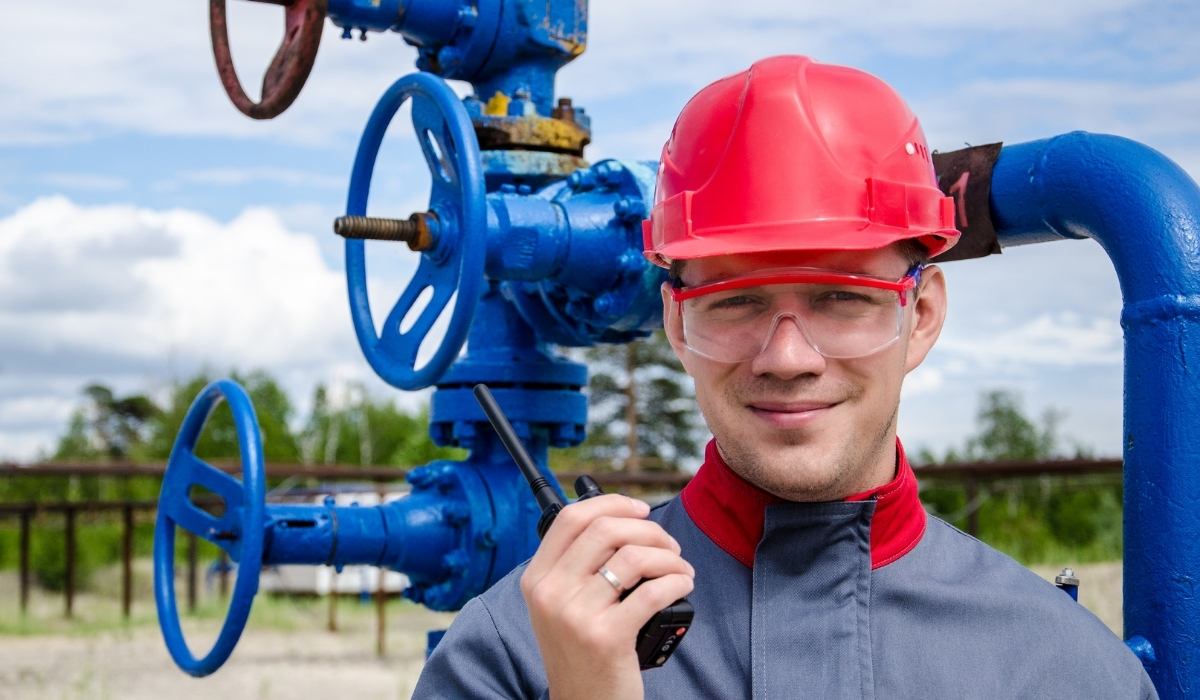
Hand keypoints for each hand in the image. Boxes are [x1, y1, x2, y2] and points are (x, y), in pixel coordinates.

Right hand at [520, 494, 695, 699]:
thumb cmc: (581, 651)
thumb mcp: (560, 605)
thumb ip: (577, 565)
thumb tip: (623, 519)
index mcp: (537, 578)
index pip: (571, 518)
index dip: (611, 503)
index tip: (640, 509)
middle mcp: (550, 593)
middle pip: (606, 530)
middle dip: (649, 529)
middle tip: (669, 544)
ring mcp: (576, 616)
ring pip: (633, 557)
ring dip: (668, 556)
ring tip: (679, 568)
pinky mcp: (606, 637)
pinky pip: (653, 591)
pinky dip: (677, 581)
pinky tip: (683, 586)